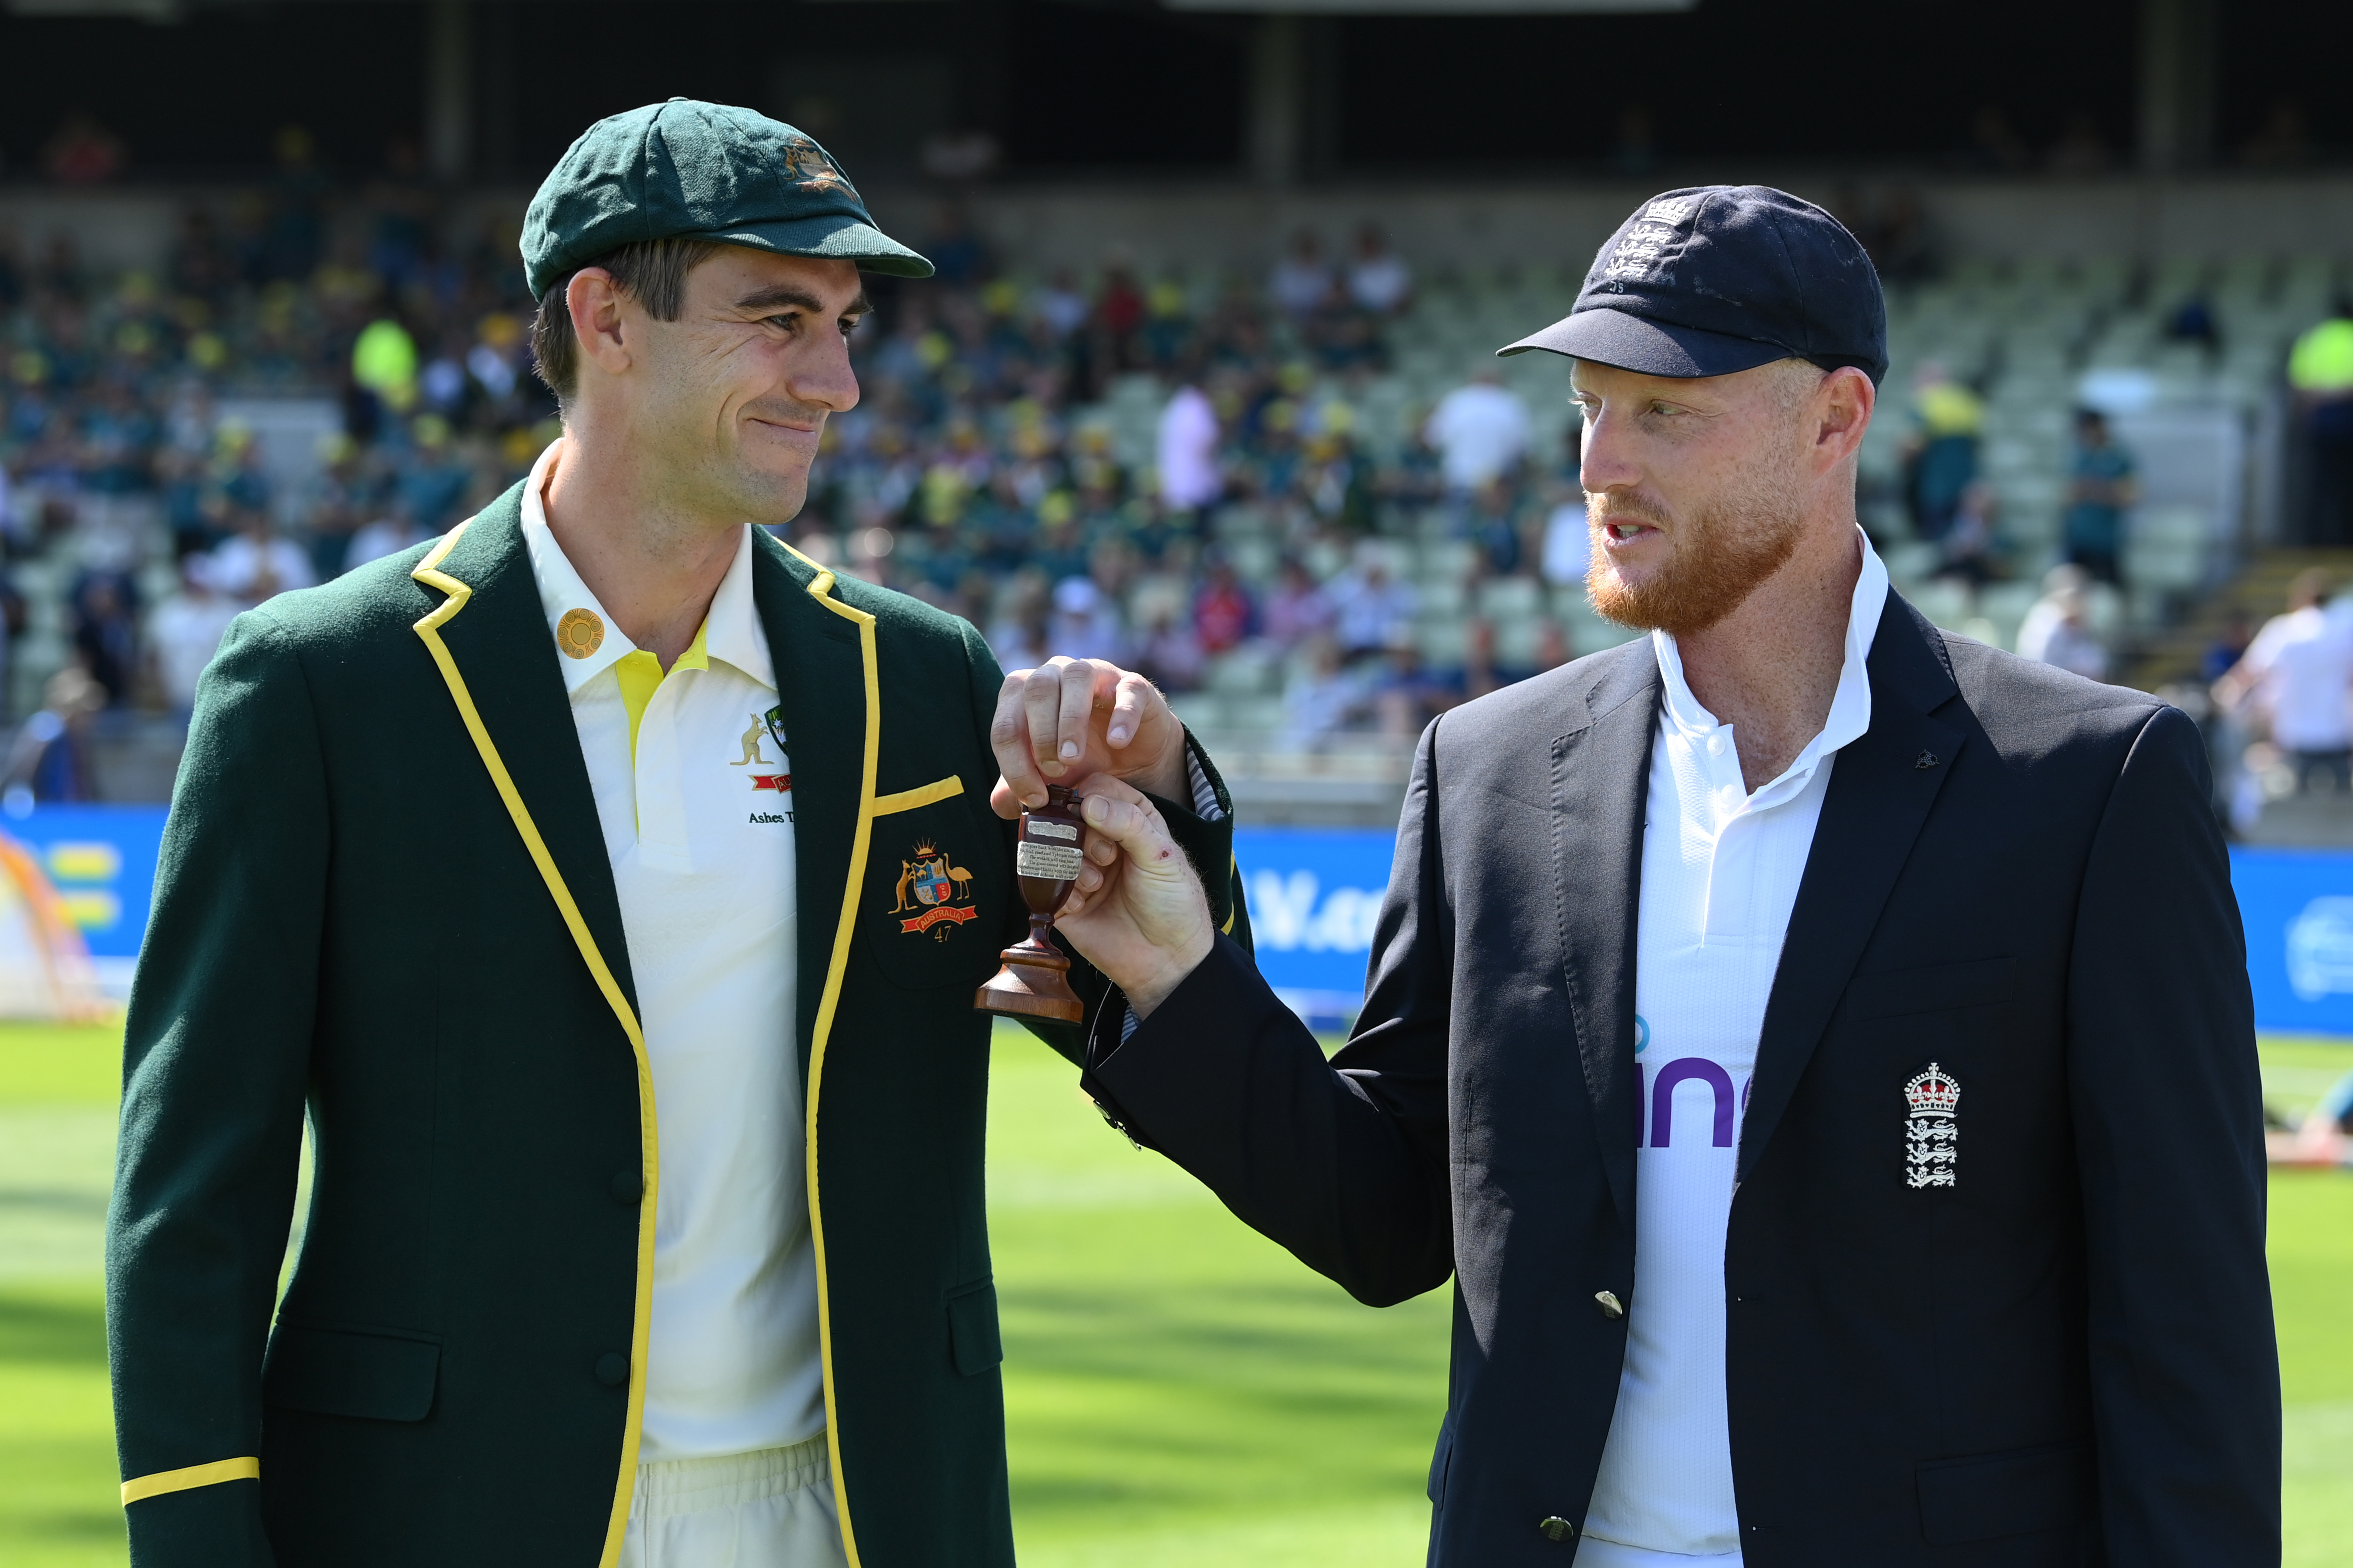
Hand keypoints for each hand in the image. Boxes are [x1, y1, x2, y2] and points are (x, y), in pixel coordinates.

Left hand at [990, 657, 1185, 816]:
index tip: (1034, 797)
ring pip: (1077, 676)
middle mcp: (1056, 674)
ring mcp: (1097, 674)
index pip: (1006, 722)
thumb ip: (1020, 788)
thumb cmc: (1082, 762)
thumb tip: (1000, 804)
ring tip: (1073, 758)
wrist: (1134, 761)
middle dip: (1040, 734)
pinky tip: (1117, 743)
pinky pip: (1127, 690)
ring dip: (1071, 719)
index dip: (1014, 763)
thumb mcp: (1048, 780)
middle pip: (1036, 687)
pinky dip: (1121, 715)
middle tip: (1055, 770)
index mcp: (1024, 696)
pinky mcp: (1133, 685)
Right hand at [1052, 776, 1214, 1017]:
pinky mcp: (1064, 899)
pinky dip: (1060, 890)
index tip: (1093, 815)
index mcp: (1130, 818)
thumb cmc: (1174, 903)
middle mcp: (1101, 838)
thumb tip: (1088, 801)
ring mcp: (1080, 868)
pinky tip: (1082, 903)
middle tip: (1106, 857)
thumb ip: (1129, 824)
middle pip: (1067, 814)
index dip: (1090, 797)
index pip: (1096, 787)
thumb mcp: (1162, 856)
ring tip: (1096, 884)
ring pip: (1052, 847)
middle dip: (1082, 834)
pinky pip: (1042, 883)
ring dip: (1071, 863)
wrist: (1167, 960)